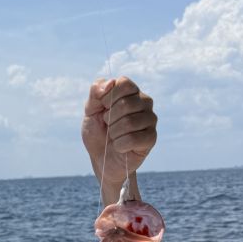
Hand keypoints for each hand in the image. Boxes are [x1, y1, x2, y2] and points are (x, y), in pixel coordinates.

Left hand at [82, 77, 157, 193]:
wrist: (101, 158)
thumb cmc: (97, 132)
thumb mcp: (90, 110)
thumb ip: (96, 92)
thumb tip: (111, 83)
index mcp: (131, 92)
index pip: (124, 84)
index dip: (108, 98)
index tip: (103, 108)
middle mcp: (145, 102)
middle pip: (127, 103)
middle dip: (109, 118)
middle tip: (108, 126)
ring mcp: (150, 120)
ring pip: (129, 122)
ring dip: (114, 133)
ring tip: (113, 137)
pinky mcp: (151, 138)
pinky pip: (133, 138)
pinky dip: (120, 145)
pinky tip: (120, 147)